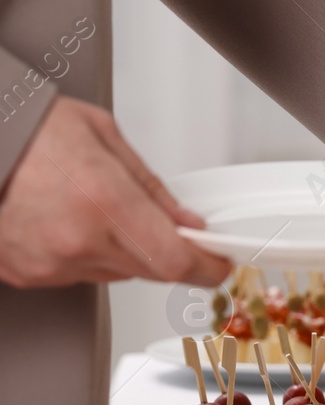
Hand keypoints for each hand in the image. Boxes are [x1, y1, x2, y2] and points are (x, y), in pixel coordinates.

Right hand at [0, 96, 232, 287]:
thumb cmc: (28, 131)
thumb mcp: (104, 138)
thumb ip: (151, 187)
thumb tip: (184, 220)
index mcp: (104, 202)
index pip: (174, 260)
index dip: (205, 267)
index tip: (218, 264)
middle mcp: (76, 240)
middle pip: (148, 269)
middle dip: (162, 248)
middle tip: (150, 218)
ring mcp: (47, 262)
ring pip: (113, 272)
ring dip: (120, 249)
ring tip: (89, 206)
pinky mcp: (25, 273)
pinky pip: (74, 273)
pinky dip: (82, 252)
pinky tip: (63, 219)